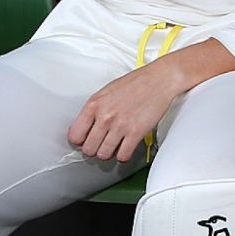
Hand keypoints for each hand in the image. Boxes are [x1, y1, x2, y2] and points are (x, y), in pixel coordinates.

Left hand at [67, 61, 183, 161]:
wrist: (159, 79)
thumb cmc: (135, 83)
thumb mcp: (106, 92)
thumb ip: (94, 109)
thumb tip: (84, 127)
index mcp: (94, 104)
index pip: (74, 136)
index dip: (80, 141)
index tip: (86, 140)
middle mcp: (105, 116)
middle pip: (88, 149)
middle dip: (94, 149)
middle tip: (101, 144)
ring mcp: (120, 126)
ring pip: (103, 155)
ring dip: (109, 153)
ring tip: (114, 145)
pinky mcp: (136, 133)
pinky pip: (122, 156)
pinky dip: (124, 155)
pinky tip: (126, 146)